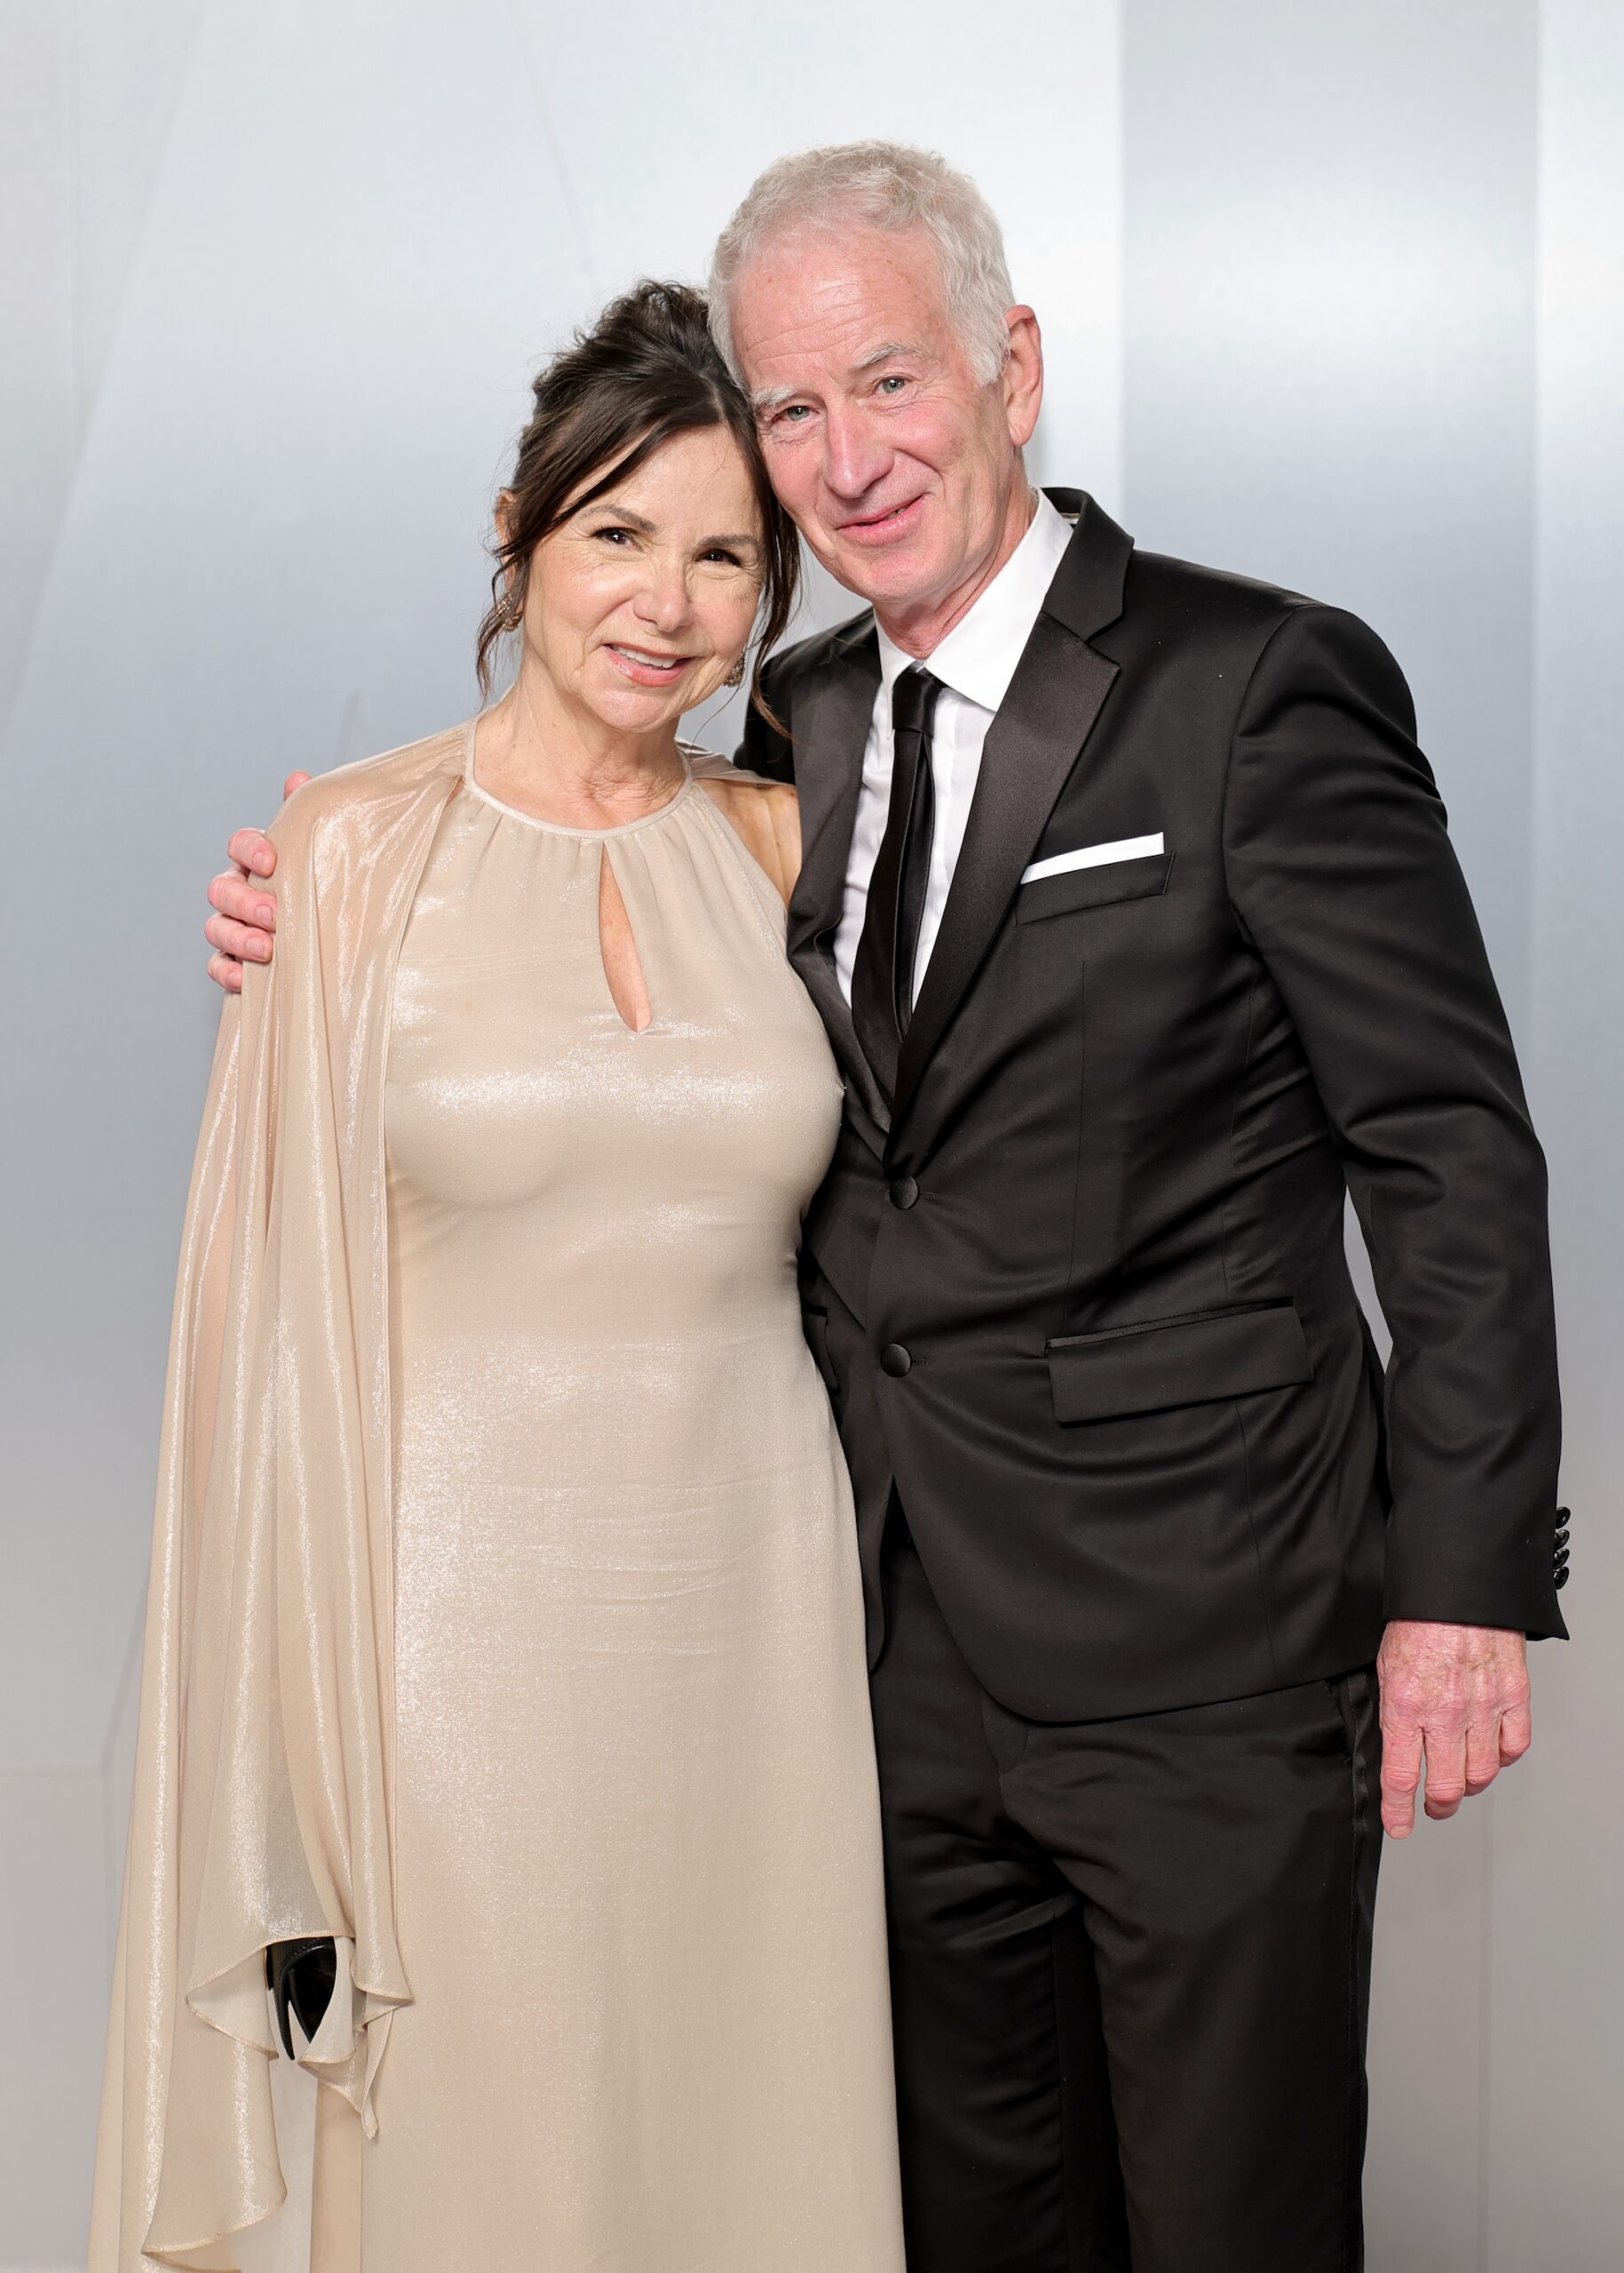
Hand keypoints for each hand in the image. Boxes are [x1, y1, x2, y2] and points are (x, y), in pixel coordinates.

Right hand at [203, 771, 308, 990]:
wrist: (339, 944)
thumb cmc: (327, 889)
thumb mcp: (325, 855)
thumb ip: (310, 820)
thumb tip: (298, 778)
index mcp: (260, 862)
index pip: (240, 845)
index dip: (250, 850)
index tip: (272, 860)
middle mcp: (241, 892)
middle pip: (220, 889)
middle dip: (244, 901)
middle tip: (275, 914)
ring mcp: (234, 928)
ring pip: (215, 927)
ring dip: (236, 936)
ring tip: (267, 948)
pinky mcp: (235, 964)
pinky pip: (217, 966)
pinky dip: (227, 971)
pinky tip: (245, 977)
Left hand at [1376, 1619, 1530, 1837]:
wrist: (1459, 1586)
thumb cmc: (1418, 1621)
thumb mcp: (1385, 1665)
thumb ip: (1392, 1710)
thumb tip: (1392, 1748)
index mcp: (1405, 1706)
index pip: (1400, 1777)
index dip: (1399, 1811)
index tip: (1398, 1826)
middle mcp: (1445, 1714)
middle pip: (1444, 1787)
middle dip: (1435, 1806)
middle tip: (1432, 1806)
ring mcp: (1483, 1708)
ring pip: (1480, 1775)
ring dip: (1467, 1785)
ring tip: (1459, 1781)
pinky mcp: (1513, 1698)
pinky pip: (1513, 1748)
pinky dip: (1502, 1757)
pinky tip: (1490, 1751)